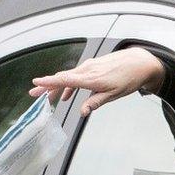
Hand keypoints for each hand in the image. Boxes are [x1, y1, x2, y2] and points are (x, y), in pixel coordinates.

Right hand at [29, 47, 165, 116]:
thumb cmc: (129, 78)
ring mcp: (89, 66)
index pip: (66, 80)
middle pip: (62, 77)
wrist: (141, 62)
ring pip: (68, 76)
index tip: (36, 84)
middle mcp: (88, 70)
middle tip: (33, 93)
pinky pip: (76, 74)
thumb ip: (95, 102)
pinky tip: (67, 95)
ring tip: (47, 97)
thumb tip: (82, 112)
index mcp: (92, 79)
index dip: (49, 82)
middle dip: (47, 86)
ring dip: (57, 86)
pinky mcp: (93, 65)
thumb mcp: (114, 95)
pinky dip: (69, 84)